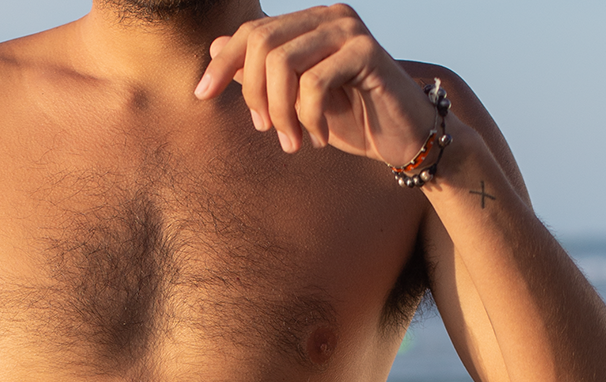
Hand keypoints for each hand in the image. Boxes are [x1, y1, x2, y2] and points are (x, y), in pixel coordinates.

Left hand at [194, 4, 436, 166]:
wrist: (403, 139)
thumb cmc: (351, 119)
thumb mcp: (294, 100)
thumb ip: (261, 74)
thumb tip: (215, 48)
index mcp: (309, 24)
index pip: (251, 31)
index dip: (222, 64)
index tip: (202, 96)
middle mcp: (329, 17)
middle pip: (261, 44)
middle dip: (255, 95)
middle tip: (268, 132)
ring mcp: (349, 30)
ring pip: (283, 64)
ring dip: (281, 113)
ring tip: (294, 142)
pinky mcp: (366, 52)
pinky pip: (314, 83)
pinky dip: (309, 119)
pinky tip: (319, 139)